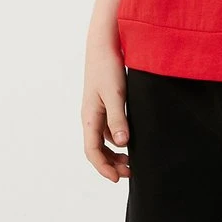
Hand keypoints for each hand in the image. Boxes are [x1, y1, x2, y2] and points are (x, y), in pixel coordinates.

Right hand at [81, 38, 131, 182]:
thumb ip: (118, 118)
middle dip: (110, 164)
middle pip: (96, 149)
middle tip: (130, 172)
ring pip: (103, 139)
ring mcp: (97, 109)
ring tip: (131, 160)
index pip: (92, 151)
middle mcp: (91, 116)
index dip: (103, 168)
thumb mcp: (116, 94)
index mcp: (90, 116)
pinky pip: (108, 128)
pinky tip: (130, 138)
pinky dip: (118, 138)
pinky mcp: (105, 102)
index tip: (118, 178)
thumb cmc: (108, 67)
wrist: (104, 43)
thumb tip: (121, 144)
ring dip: (115, 152)